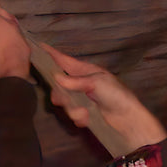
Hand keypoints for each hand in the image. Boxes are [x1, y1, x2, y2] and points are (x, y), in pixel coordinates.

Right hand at [43, 43, 166, 150]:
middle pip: (58, 84)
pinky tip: (87, 119)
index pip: (64, 60)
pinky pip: (71, 114)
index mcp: (85, 70)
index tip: (38, 47)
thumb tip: (56, 78)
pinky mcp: (83, 113)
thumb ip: (75, 81)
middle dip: (61, 94)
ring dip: (73, 109)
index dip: (51, 54)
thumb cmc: (116, 95)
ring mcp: (81, 98)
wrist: (128, 119)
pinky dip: (79, 118)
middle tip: (66, 99)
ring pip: (64, 102)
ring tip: (85, 113)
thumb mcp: (97, 83)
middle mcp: (80, 83)